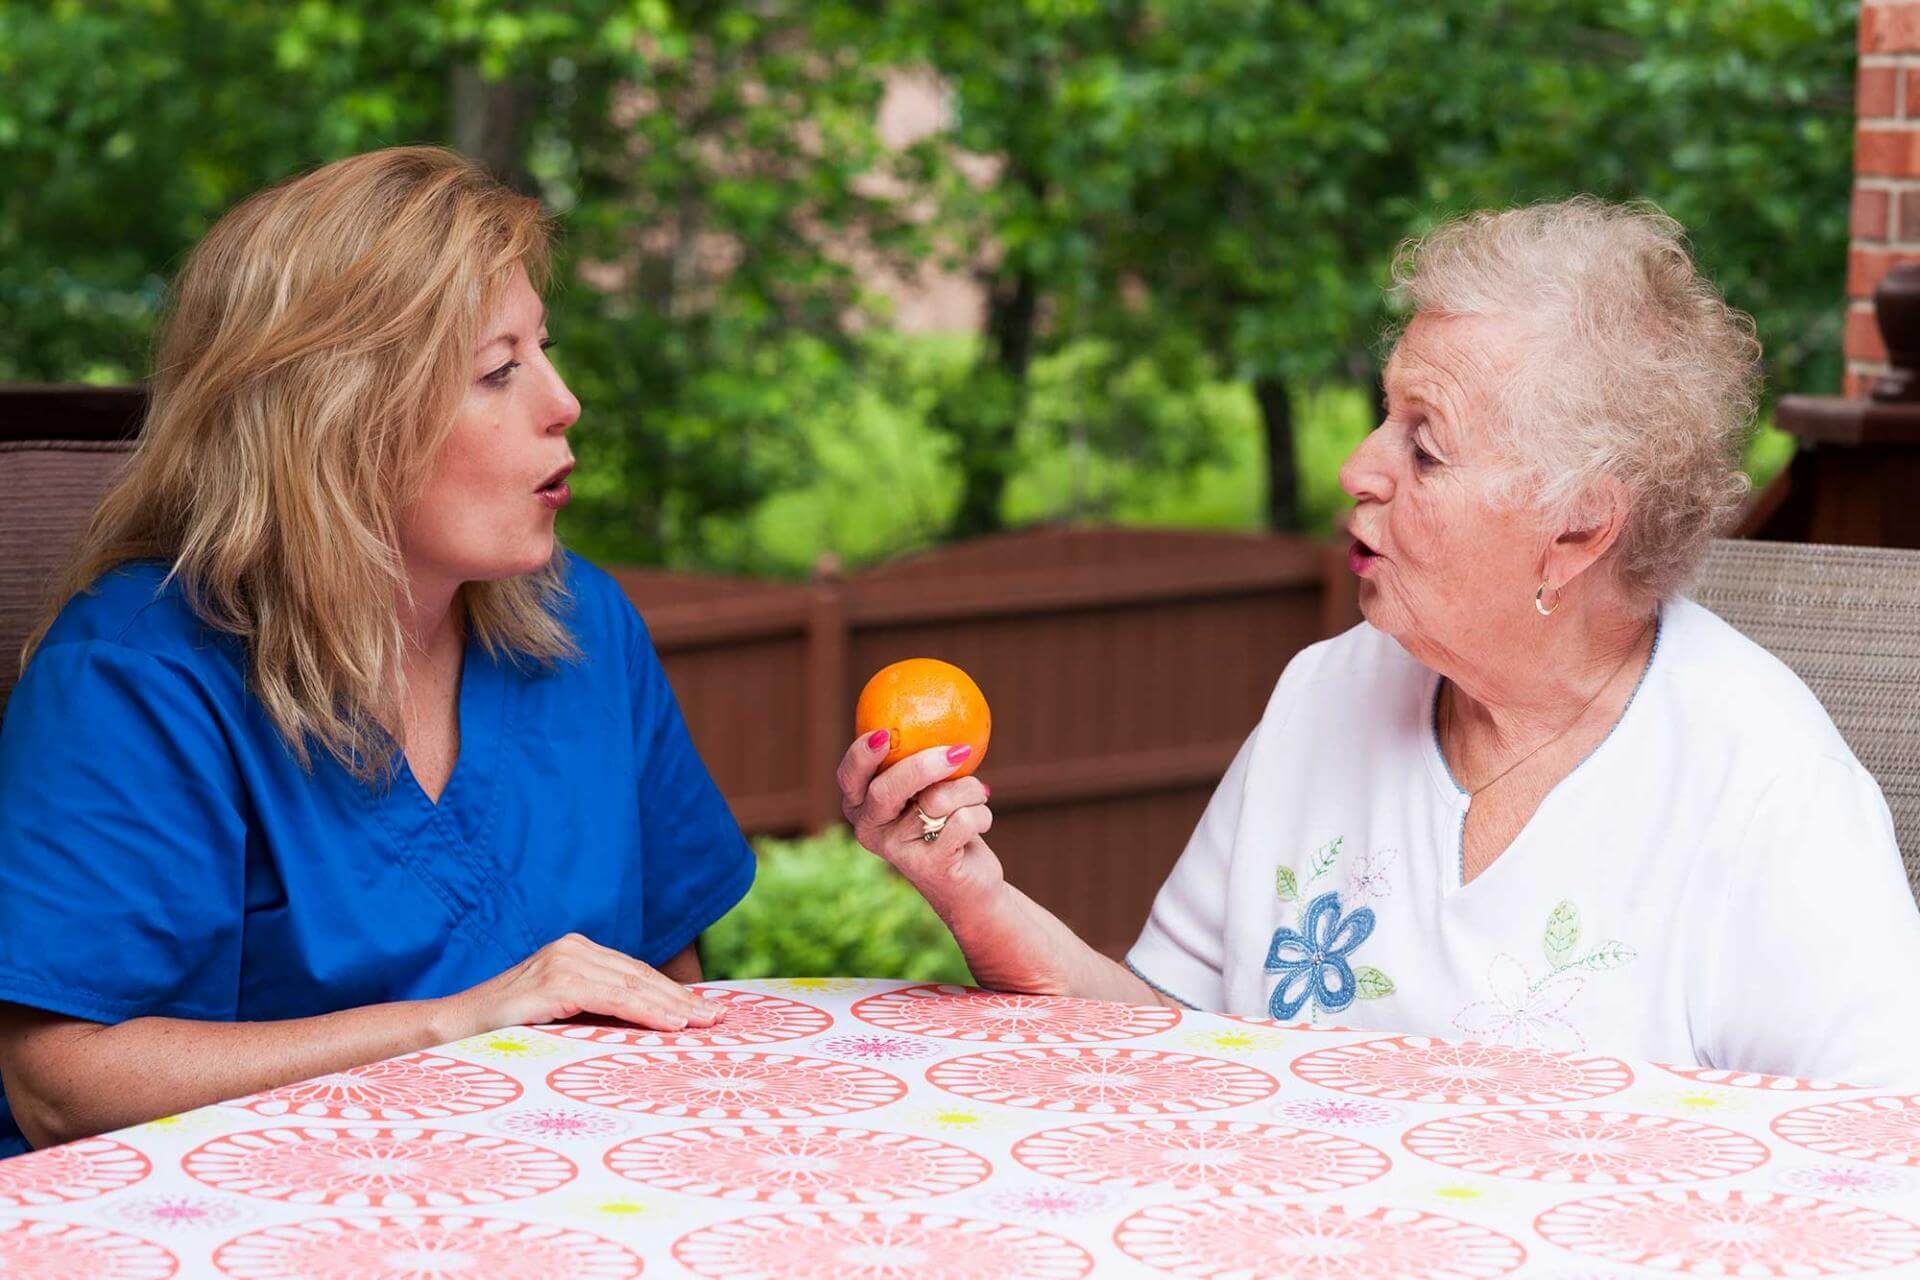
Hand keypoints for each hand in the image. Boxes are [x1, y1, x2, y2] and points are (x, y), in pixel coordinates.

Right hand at [432, 933, 723, 1042]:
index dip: (674, 993)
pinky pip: (610, 997)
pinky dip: (644, 1010)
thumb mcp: (559, 1017)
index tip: (708, 1012)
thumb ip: (594, 1013)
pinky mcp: (552, 983)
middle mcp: (572, 949)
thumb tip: (645, 1032)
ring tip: (704, 1023)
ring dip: (673, 1006)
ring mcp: (562, 962)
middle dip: (682, 999)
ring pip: (632, 986)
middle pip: (640, 977)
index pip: (636, 974)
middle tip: (720, 1019)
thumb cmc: (504, 1032)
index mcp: (576, 953)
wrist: (448, 1030)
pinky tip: (670, 1023)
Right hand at [837, 731, 1002, 912]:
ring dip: (970, 790)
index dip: (861, 755)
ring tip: (978, 796)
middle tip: (959, 751)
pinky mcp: (928, 867)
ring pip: (937, 800)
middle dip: (924, 765)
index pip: (850, 777)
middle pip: (887, 788)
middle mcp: (869, 829)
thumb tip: (943, 707)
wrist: (967, 882)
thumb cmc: (945, 821)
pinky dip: (982, 815)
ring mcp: (896, 851)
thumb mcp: (929, 788)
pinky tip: (982, 823)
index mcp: (861, 805)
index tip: (882, 734)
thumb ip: (921, 758)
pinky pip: (962, 822)